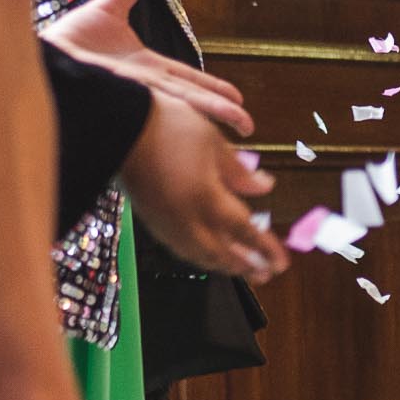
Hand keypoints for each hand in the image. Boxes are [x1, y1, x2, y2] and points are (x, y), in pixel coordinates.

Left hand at [40, 0, 252, 134]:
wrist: (43, 59)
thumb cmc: (65, 42)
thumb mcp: (104, 10)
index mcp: (145, 69)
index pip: (187, 79)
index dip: (212, 87)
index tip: (237, 96)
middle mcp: (145, 87)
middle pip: (193, 98)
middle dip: (221, 109)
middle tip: (247, 123)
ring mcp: (139, 95)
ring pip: (185, 107)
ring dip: (213, 115)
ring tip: (241, 125)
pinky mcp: (129, 100)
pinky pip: (165, 109)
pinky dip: (186, 118)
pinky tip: (206, 128)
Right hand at [121, 93, 289, 282]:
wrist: (117, 126)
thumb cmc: (168, 125)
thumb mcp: (212, 141)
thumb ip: (239, 171)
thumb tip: (265, 187)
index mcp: (207, 198)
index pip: (244, 231)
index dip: (265, 249)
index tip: (282, 264)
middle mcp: (186, 218)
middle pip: (222, 252)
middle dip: (246, 265)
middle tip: (266, 274)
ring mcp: (165, 222)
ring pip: (199, 255)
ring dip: (223, 264)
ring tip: (241, 267)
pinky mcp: (150, 220)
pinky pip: (180, 248)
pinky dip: (200, 255)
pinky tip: (207, 253)